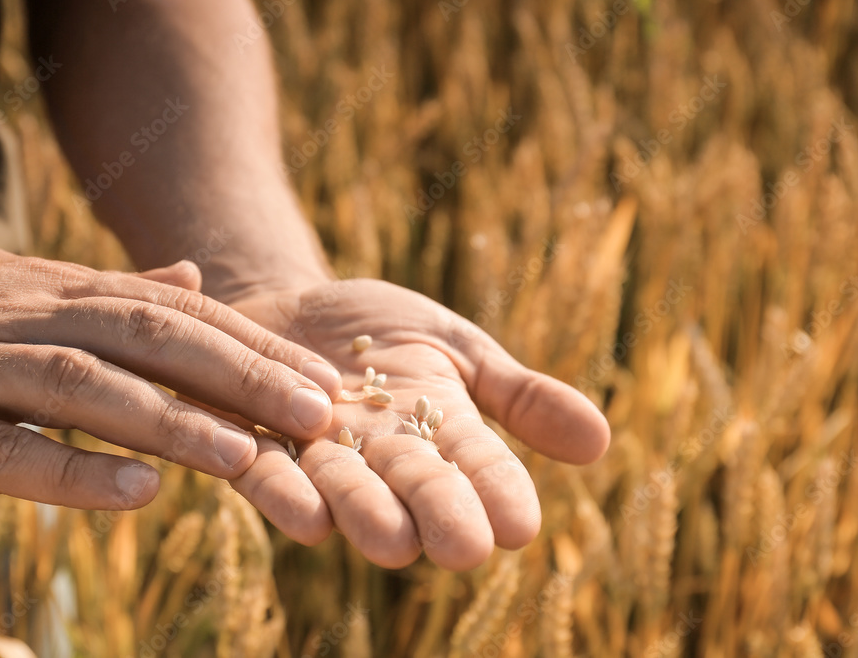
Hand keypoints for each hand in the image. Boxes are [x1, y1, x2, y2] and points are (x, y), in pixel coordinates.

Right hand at [0, 246, 342, 509]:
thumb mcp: (15, 295)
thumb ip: (102, 293)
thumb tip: (190, 280)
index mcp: (47, 289)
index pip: (170, 309)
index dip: (250, 343)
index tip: (320, 382)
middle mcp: (13, 314)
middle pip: (143, 334)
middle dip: (237, 374)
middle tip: (314, 414)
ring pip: (79, 384)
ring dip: (170, 422)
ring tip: (247, 458)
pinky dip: (67, 469)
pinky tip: (136, 495)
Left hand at [216, 278, 609, 570]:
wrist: (294, 307)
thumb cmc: (383, 333)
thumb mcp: (459, 350)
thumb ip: (519, 395)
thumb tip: (601, 439)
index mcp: (438, 430)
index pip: (478, 466)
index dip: (498, 493)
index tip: (520, 525)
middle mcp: (382, 454)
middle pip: (414, 488)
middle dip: (437, 515)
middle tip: (463, 549)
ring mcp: (318, 452)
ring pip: (342, 488)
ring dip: (363, 513)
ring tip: (390, 542)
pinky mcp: (255, 440)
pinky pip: (266, 470)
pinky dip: (282, 489)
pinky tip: (304, 514)